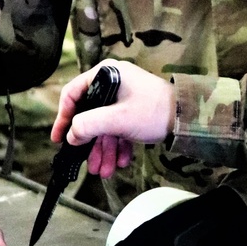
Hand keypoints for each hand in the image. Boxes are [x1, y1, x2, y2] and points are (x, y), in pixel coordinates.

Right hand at [51, 61, 176, 179]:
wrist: (187, 118)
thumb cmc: (153, 111)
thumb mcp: (116, 119)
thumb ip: (88, 126)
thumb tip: (70, 135)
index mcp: (106, 74)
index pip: (73, 94)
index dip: (64, 118)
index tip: (59, 138)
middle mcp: (113, 83)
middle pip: (90, 115)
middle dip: (90, 143)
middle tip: (87, 163)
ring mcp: (124, 98)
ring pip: (105, 126)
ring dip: (104, 150)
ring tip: (105, 171)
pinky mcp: (135, 111)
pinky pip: (119, 129)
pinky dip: (118, 146)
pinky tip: (120, 163)